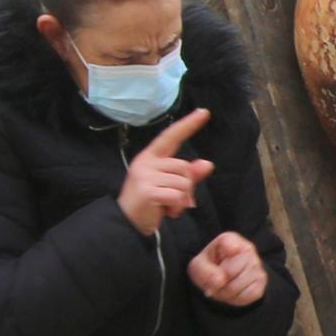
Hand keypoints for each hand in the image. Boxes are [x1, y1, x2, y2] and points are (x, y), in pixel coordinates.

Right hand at [118, 109, 211, 234]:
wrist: (127, 223)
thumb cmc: (149, 203)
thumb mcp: (170, 186)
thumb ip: (188, 175)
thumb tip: (208, 164)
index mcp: (150, 157)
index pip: (171, 136)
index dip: (188, 125)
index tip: (204, 112)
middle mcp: (146, 162)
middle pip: (184, 168)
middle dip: (187, 187)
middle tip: (174, 201)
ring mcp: (145, 175)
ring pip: (184, 183)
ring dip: (182, 200)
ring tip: (167, 207)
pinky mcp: (147, 191)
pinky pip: (177, 196)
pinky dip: (177, 208)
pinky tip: (165, 212)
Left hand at [186, 229, 267, 306]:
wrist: (223, 278)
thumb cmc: (210, 267)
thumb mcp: (198, 266)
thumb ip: (204, 271)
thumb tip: (220, 281)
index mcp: (230, 239)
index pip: (230, 246)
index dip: (224, 257)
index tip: (221, 259)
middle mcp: (248, 249)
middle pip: (228, 272)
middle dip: (217, 283)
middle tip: (215, 281)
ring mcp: (257, 265)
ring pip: (236, 287)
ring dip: (225, 293)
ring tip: (223, 287)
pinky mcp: (261, 281)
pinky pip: (246, 296)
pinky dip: (235, 299)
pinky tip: (233, 292)